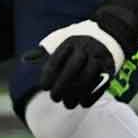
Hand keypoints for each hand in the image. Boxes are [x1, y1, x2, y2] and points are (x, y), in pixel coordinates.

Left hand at [23, 0, 137, 108]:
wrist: (112, 32)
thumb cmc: (80, 40)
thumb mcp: (62, 38)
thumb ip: (46, 49)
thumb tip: (26, 59)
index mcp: (70, 42)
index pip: (57, 59)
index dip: (49, 75)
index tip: (44, 87)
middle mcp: (86, 49)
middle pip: (72, 70)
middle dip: (62, 86)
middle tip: (54, 98)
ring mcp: (100, 59)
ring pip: (87, 79)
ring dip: (76, 94)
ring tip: (67, 104)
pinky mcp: (111, 68)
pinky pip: (101, 84)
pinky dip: (92, 96)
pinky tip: (83, 104)